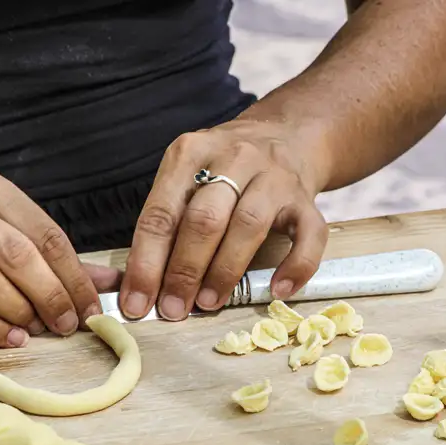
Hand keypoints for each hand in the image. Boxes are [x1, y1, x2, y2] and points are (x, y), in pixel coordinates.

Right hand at [0, 169, 101, 346]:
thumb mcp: (5, 222)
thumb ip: (56, 253)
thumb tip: (111, 281)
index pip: (46, 234)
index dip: (76, 275)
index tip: (92, 306)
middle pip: (19, 256)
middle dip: (51, 295)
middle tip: (69, 323)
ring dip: (21, 311)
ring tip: (39, 329)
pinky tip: (13, 338)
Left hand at [119, 119, 328, 320]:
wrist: (285, 135)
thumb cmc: (224, 169)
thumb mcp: (188, 175)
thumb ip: (168, 221)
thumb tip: (145, 287)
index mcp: (190, 153)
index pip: (161, 213)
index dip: (146, 264)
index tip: (137, 304)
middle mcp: (234, 158)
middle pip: (204, 219)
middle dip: (184, 271)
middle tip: (173, 309)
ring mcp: (274, 178)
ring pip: (248, 225)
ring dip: (225, 271)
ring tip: (210, 303)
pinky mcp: (306, 199)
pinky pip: (308, 236)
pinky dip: (295, 266)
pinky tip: (278, 290)